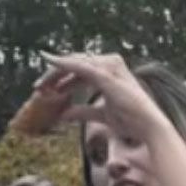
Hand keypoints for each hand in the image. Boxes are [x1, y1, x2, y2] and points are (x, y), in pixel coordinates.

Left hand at [44, 50, 167, 141]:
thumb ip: (83, 112)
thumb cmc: (130, 121)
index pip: (78, 71)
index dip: (61, 79)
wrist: (148, 126)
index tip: (45, 91)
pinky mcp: (105, 74)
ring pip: (74, 63)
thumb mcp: (101, 115)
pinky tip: (50, 59)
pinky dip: (64, 62)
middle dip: (54, 75)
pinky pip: (80, 66)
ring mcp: (107, 67)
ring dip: (54, 72)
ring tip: (39, 85)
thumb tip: (63, 115)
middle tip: (37, 88)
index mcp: (107, 72)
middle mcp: (107, 65)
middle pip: (74, 64)